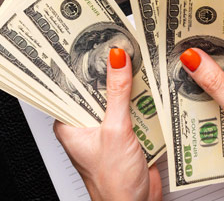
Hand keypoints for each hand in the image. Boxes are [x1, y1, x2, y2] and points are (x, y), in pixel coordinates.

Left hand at [54, 48, 161, 200]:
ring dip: (130, 83)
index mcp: (71, 123)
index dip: (82, 62)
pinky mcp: (128, 133)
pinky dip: (144, 98)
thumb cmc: (113, 183)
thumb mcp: (116, 130)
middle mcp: (87, 124)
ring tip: (139, 59)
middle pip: (98, 87)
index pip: (72, 84)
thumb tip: (117, 60)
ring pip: (118, 96)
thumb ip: (118, 93)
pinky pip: (134, 109)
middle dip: (111, 69)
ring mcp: (109, 128)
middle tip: (121, 44)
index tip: (92, 41)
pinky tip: (152, 86)